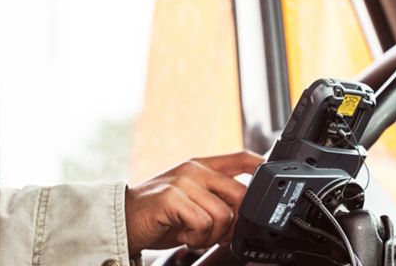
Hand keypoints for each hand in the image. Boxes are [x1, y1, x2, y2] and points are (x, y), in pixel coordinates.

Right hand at [124, 151, 263, 254]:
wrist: (124, 219)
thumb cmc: (160, 215)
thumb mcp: (192, 202)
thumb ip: (217, 200)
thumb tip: (246, 213)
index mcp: (201, 166)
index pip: (241, 158)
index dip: (262, 166)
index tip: (271, 178)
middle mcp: (194, 169)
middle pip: (240, 192)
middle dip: (235, 222)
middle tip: (217, 234)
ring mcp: (183, 181)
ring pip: (223, 214)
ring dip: (212, 235)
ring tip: (194, 234)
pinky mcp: (171, 197)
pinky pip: (203, 223)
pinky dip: (197, 238)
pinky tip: (184, 235)